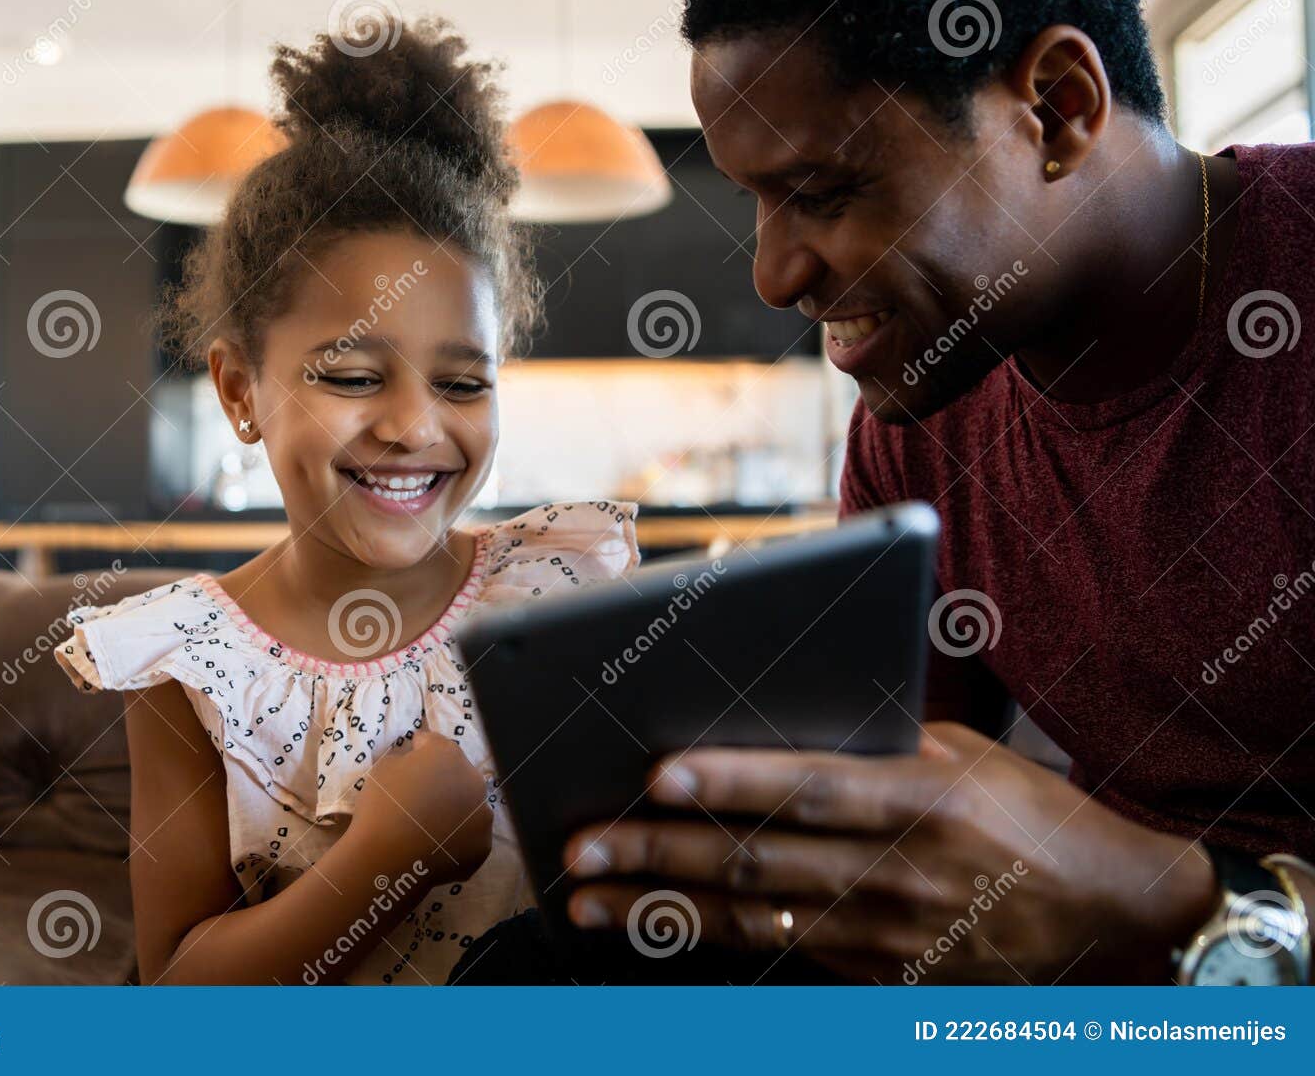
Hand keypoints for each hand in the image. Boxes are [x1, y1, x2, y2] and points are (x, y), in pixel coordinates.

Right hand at [351, 730, 492, 883]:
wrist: (387, 858)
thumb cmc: (382, 806)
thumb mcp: (383, 768)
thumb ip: (404, 759)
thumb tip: (413, 763)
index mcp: (448, 754)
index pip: (433, 744)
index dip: (419, 749)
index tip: (409, 757)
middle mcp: (474, 780)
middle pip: (456, 775)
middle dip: (440, 781)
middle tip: (418, 797)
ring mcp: (482, 815)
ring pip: (468, 807)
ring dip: (453, 810)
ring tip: (428, 826)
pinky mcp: (483, 846)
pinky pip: (469, 836)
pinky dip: (456, 839)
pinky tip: (435, 847)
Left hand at [563, 722, 1218, 982]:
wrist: (1114, 915)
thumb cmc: (1032, 815)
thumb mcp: (965, 757)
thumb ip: (873, 743)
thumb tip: (771, 720)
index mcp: (923, 798)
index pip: (810, 787)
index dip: (733, 781)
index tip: (658, 775)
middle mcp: (900, 870)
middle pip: (760, 860)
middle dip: (659, 855)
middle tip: (581, 846)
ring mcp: (889, 933)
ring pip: (754, 919)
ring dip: (663, 911)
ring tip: (589, 898)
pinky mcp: (883, 975)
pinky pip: (784, 955)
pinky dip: (715, 941)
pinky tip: (658, 930)